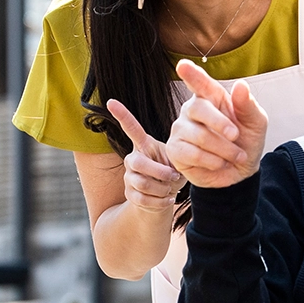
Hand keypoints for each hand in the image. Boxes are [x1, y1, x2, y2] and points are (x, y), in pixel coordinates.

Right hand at [106, 98, 185, 213]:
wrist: (166, 198)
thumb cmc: (174, 173)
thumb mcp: (178, 159)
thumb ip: (181, 152)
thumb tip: (193, 147)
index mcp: (145, 146)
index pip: (131, 128)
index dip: (122, 115)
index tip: (110, 101)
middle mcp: (133, 158)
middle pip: (138, 163)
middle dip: (159, 172)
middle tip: (173, 176)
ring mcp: (129, 176)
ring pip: (142, 183)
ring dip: (162, 188)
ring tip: (171, 188)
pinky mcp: (129, 193)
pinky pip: (143, 198)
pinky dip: (160, 201)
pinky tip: (168, 199)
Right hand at [167, 59, 269, 187]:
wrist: (241, 171)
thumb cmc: (246, 141)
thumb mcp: (256, 123)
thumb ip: (248, 105)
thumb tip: (240, 85)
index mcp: (212, 97)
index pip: (200, 83)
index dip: (191, 74)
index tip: (183, 66)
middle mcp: (192, 109)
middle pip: (199, 108)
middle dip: (221, 124)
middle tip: (236, 136)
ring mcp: (181, 128)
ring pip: (200, 136)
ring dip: (225, 149)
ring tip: (236, 155)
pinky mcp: (175, 149)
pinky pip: (193, 154)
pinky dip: (213, 161)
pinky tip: (220, 163)